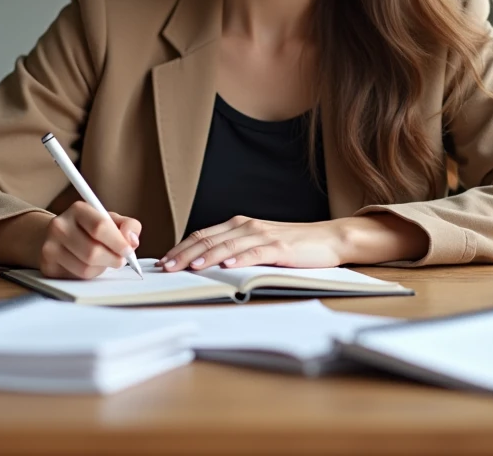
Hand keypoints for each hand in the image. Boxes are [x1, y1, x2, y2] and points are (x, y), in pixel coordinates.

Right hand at [38, 200, 141, 279]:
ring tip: (103, 260)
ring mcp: (50, 246)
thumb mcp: (110, 220)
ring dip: (101, 268)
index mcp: (78, 209)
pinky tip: (89, 265)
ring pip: (86, 268)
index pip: (100, 226)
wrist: (57, 237)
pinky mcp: (47, 266)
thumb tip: (132, 241)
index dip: (118, 242)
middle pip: (93, 252)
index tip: (129, 250)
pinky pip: (76, 277)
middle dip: (113, 259)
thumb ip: (128, 226)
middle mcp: (59, 226)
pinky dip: (89, 275)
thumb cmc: (90, 229)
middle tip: (120, 260)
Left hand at [156, 216, 343, 271]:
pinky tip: (227, 266)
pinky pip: (255, 252)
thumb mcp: (259, 244)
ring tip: (188, 267)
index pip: (203, 235)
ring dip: (205, 257)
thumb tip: (207, 266)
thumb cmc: (293, 245)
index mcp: (240, 224)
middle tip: (166, 267)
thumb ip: (236, 250)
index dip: (181, 248)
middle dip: (184, 254)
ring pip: (227, 245)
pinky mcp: (279, 246)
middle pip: (209, 239)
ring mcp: (263, 235)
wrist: (328, 238)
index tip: (164, 261)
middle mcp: (247, 226)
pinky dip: (239, 259)